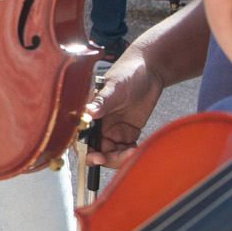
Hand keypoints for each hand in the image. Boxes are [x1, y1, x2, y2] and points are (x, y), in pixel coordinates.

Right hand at [85, 40, 163, 166]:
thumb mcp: (115, 87)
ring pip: (111, 154)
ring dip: (121, 158)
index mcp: (90, 113)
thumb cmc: (129, 73)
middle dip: (107, 158)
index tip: (99, 157)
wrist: (150, 71)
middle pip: (96, 151)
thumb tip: (88, 112)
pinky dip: (130, 154)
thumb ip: (102, 101)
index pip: (81, 138)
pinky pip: (124, 151)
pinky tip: (137, 149)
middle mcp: (98, 124)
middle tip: (122, 157)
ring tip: (134, 152)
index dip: (86, 151)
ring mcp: (112, 130)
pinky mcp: (127, 133)